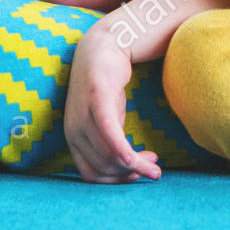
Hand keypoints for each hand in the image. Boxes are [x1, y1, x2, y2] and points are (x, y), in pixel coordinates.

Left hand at [63, 25, 161, 183]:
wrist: (103, 47)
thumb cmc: (106, 87)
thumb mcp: (107, 119)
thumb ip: (110, 141)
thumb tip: (128, 167)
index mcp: (74, 138)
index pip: (92, 175)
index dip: (116, 182)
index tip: (137, 175)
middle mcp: (73, 130)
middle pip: (104, 168)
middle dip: (130, 174)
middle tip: (153, 168)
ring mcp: (83, 114)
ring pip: (108, 155)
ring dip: (135, 165)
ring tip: (156, 163)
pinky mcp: (97, 98)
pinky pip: (109, 133)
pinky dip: (121, 150)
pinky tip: (135, 159)